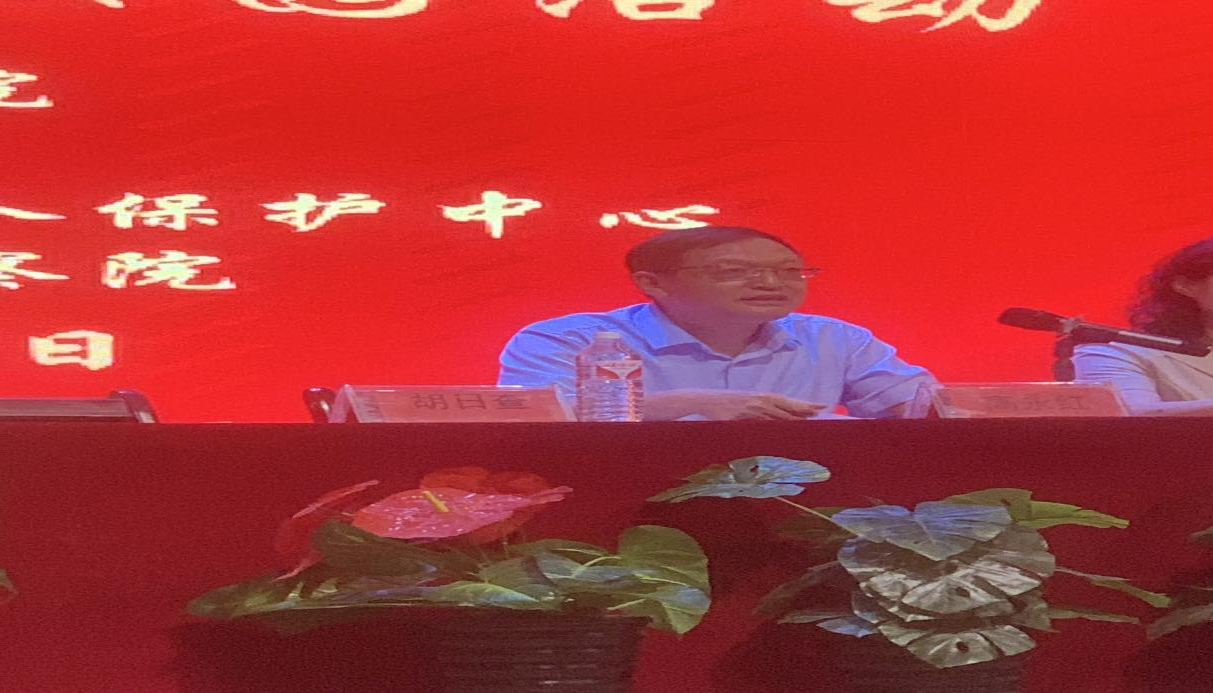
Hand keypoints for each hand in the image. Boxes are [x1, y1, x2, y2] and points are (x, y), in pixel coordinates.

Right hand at [644, 389, 828, 420]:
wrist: (697, 401)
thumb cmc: (719, 405)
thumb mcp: (741, 404)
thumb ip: (757, 411)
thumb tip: (774, 421)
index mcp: (759, 397)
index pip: (787, 401)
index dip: (805, 404)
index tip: (823, 406)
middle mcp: (758, 402)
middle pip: (787, 408)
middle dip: (807, 411)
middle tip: (826, 414)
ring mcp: (750, 411)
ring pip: (778, 417)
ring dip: (795, 421)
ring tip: (814, 424)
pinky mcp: (740, 419)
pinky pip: (760, 426)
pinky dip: (774, 428)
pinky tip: (785, 432)